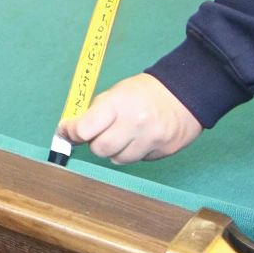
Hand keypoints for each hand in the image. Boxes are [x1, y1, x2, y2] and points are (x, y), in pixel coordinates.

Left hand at [59, 73, 202, 163]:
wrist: (186, 93)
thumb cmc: (145, 92)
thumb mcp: (117, 93)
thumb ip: (96, 112)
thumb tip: (73, 131)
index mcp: (118, 103)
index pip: (85, 129)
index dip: (72, 132)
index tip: (67, 132)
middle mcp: (134, 123)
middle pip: (100, 149)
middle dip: (94, 143)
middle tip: (98, 134)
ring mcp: (150, 139)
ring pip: (118, 160)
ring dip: (114, 150)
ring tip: (123, 135)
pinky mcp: (163, 152)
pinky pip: (138, 160)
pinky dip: (133, 152)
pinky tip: (139, 139)